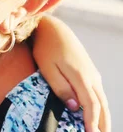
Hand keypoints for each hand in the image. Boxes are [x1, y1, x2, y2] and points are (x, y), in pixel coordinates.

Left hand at [32, 15, 109, 131]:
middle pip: (102, 105)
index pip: (91, 105)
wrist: (53, 28)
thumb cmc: (46, 48)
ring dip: (104, 116)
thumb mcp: (47, 68)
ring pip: (102, 99)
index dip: (92, 122)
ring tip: (102, 130)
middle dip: (103, 123)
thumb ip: (60, 88)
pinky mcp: (90, 71)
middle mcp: (91, 76)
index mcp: (81, 77)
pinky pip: (98, 92)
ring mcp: (92, 73)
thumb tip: (74, 107)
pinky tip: (97, 112)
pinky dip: (101, 106)